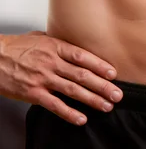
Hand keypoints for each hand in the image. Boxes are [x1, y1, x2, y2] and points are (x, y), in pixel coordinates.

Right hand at [0, 31, 122, 125]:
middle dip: (103, 86)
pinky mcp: (33, 94)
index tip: (113, 73)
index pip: (83, 57)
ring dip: (92, 99)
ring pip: (73, 91)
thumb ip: (60, 43)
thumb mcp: (41, 37)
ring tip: (106, 106)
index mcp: (56, 47)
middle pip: (83, 75)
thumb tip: (76, 44)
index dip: (100, 65)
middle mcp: (52, 63)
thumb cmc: (16, 47)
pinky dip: (69, 113)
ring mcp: (43, 79)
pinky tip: (81, 118)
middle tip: (117, 94)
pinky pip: (54, 105)